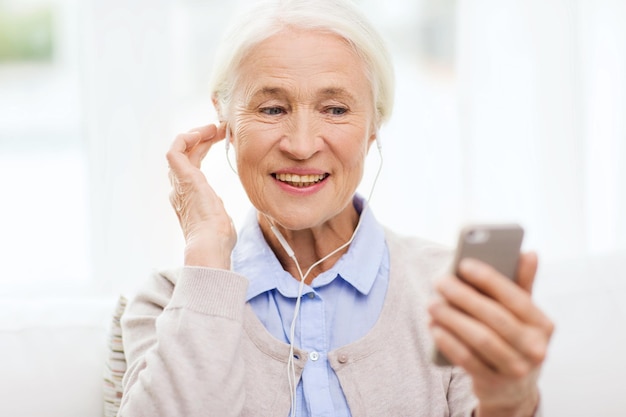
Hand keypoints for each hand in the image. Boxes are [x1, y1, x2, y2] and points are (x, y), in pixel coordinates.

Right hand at [166, 124, 235, 268]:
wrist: (211, 244)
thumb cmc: (218, 239)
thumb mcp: (221, 219)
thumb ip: (218, 210)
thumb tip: (220, 214)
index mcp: (189, 198)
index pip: (192, 165)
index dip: (203, 149)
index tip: (220, 139)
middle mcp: (180, 189)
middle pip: (186, 155)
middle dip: (202, 139)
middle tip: (220, 129)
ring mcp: (179, 183)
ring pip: (180, 150)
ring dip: (196, 134)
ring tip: (214, 127)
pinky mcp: (182, 177)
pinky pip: (176, 150)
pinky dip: (187, 138)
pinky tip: (204, 133)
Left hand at [428, 252, 553, 416]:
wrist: (513, 390)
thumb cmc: (514, 339)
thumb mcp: (523, 315)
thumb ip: (523, 284)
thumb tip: (529, 252)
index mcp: (543, 325)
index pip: (516, 297)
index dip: (489, 279)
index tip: (463, 264)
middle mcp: (535, 349)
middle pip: (495, 318)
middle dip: (464, 297)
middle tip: (440, 282)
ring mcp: (516, 370)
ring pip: (480, 339)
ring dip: (452, 319)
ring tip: (432, 304)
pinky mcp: (494, 384)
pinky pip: (468, 360)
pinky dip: (449, 342)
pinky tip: (434, 328)